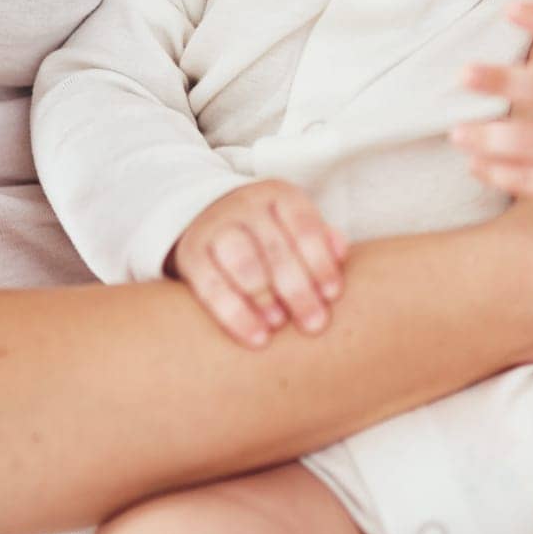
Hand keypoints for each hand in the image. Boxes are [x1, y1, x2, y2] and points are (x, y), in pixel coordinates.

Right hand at [169, 180, 348, 349]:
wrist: (208, 220)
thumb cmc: (270, 234)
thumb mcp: (295, 227)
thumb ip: (321, 240)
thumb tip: (342, 253)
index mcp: (279, 195)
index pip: (304, 226)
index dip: (320, 261)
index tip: (333, 295)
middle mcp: (246, 205)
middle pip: (276, 248)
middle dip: (298, 290)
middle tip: (315, 324)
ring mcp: (215, 226)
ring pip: (242, 263)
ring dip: (265, 298)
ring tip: (280, 325)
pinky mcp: (190, 253)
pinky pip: (211, 286)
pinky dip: (235, 315)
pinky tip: (256, 338)